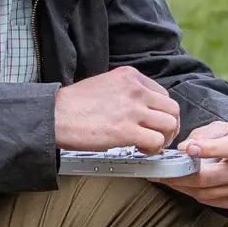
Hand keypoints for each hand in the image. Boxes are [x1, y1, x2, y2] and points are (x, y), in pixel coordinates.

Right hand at [54, 67, 180, 153]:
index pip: (163, 94)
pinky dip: (153, 149)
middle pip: (172, 109)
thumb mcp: (105, 84)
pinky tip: (141, 150)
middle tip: (158, 138)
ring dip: (163, 138)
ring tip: (149, 145)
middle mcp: (136, 90)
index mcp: (130, 77)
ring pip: (169, 125)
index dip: (161, 113)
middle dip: (169, 126)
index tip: (153, 124)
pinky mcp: (127, 131)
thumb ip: (125, 92)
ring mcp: (133, 110)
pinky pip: (156, 141)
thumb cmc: (74, 104)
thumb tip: (139, 108)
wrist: (55, 115)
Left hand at [151, 121, 227, 208]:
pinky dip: (192, 192)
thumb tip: (183, 149)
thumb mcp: (226, 127)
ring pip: (204, 192)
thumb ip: (203, 135)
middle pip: (208, 178)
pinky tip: (182, 184)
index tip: (186, 149)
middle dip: (180, 175)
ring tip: (166, 178)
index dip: (207, 148)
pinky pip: (209, 200)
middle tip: (160, 171)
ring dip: (182, 186)